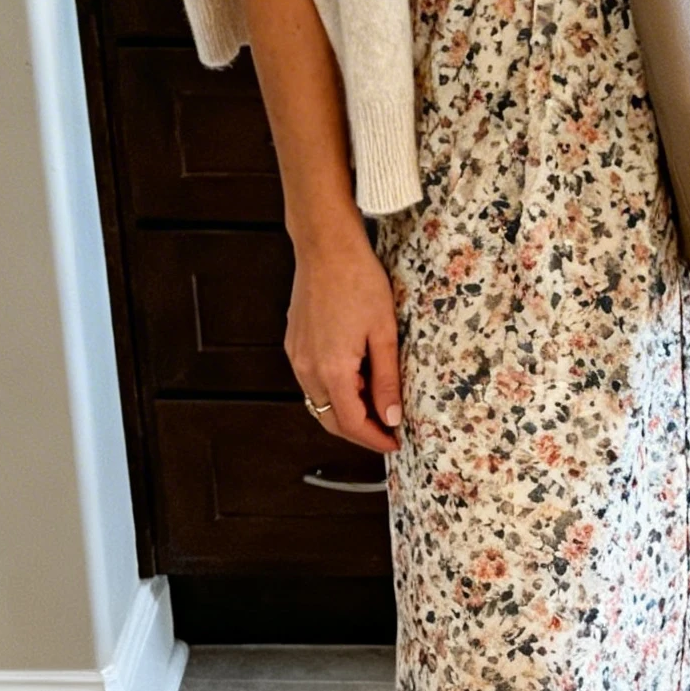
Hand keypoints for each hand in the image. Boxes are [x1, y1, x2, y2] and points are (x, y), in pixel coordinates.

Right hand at [287, 221, 402, 455]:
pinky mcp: (294, 345)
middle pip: (331, 420)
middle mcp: (307, 369)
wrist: (326, 247)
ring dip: (346, 412)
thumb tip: (392, 416)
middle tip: (388, 432)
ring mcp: (296, 357)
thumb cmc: (358, 281)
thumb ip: (387, 380)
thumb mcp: (384, 333)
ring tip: (377, 404)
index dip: (375, 439)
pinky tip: (356, 379)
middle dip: (360, 432)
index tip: (395, 443)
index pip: (352, 424)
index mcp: (332, 370)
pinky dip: (334, 392)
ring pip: (320, 403)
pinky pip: (312, 383)